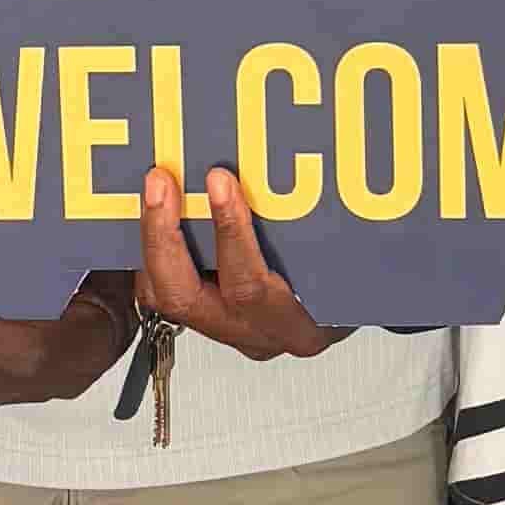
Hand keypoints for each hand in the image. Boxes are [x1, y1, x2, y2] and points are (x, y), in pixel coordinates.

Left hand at [136, 166, 341, 362]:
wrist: (351, 316)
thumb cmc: (353, 291)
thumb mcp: (346, 264)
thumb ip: (313, 232)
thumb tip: (282, 169)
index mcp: (295, 327)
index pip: (249, 287)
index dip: (229, 233)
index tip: (220, 182)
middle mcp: (254, 335)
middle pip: (185, 297)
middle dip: (164, 235)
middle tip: (161, 183)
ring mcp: (225, 332)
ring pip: (163, 296)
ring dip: (152, 239)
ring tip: (154, 189)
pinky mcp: (203, 321)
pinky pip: (161, 291)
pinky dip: (154, 252)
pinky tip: (156, 215)